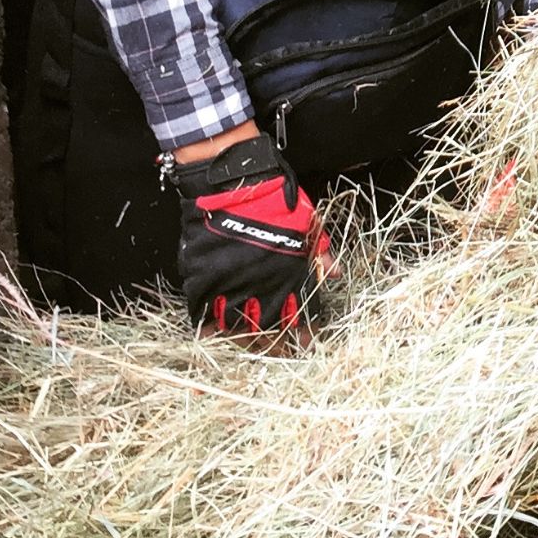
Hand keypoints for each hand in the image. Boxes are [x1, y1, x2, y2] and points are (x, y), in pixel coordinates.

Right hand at [171, 132, 329, 337]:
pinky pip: (203, 314)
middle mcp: (260, 287)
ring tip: (248, 349)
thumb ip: (321, 251)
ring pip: (236, 328)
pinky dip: (207, 327)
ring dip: (243, 341)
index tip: (306, 345)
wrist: (233, 182)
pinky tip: (211, 335)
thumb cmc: (274, 199)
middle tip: (277, 356)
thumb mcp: (308, 221)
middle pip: (267, 330)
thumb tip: (336, 275)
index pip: (299, 315)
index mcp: (288, 275)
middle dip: (274, 347)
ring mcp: (230, 286)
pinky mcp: (202, 281)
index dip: (303, 333)